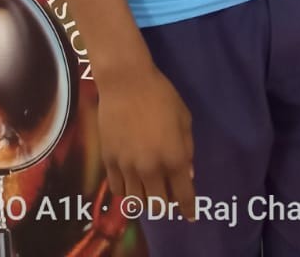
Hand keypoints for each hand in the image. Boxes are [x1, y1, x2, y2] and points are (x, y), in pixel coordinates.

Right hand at [96, 63, 195, 220]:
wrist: (126, 83)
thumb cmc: (161, 95)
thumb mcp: (184, 118)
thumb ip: (187, 147)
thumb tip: (188, 173)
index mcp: (173, 157)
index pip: (183, 194)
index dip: (188, 208)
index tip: (190, 216)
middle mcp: (150, 168)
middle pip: (157, 205)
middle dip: (165, 204)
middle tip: (167, 193)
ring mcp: (127, 167)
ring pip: (135, 202)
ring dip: (144, 199)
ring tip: (148, 188)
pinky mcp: (109, 162)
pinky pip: (117, 189)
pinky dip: (126, 190)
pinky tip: (130, 180)